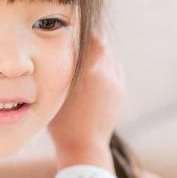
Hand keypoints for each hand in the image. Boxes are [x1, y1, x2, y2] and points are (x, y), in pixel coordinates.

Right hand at [48, 34, 124, 172]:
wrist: (84, 147)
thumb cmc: (63, 122)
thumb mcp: (57, 91)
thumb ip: (64, 68)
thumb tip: (64, 47)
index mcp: (89, 71)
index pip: (91, 37)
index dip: (81, 31)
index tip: (69, 31)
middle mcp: (106, 73)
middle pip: (100, 43)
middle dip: (88, 42)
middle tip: (72, 43)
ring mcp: (116, 82)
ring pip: (108, 56)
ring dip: (97, 54)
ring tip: (81, 61)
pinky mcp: (119, 90)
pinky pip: (113, 68)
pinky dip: (104, 66)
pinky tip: (91, 73)